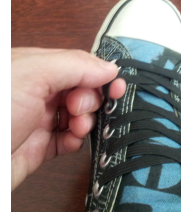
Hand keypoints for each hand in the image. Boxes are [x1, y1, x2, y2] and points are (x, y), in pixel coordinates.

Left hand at [11, 47, 126, 191]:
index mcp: (35, 66)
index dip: (100, 73)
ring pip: (80, 114)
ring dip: (87, 121)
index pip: (80, 63)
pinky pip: (69, 140)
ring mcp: (37, 119)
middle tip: (79, 108)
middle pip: (84, 88)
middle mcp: (37, 91)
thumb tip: (109, 67)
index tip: (116, 85)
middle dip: (91, 98)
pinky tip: (72, 141)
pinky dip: (77, 140)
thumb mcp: (33, 75)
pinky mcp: (38, 148)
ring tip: (77, 128)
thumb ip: (76, 65)